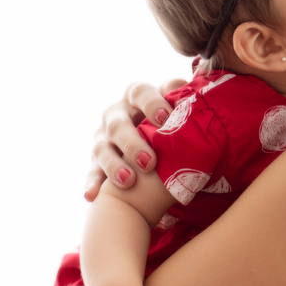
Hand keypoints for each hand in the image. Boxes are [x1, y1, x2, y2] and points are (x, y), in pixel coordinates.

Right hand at [85, 79, 187, 200]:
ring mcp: (103, 137)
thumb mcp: (175, 103)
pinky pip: (92, 172)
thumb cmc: (170, 119)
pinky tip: (91, 195)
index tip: (166, 118)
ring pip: (102, 149)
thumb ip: (182, 94)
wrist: (152, 137)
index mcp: (136, 96)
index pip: (141, 93)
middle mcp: (116, 114)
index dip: (152, 104)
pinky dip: (92, 183)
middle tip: (150, 162)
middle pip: (118, 124)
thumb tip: (194, 90)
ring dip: (114, 165)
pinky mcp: (97, 160)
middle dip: (133, 143)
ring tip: (128, 181)